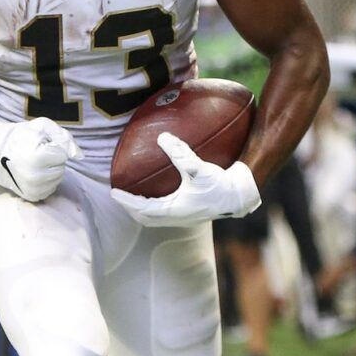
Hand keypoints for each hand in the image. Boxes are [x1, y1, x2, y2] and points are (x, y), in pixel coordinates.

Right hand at [0, 117, 79, 202]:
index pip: (62, 155)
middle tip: (35, 154)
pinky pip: (50, 189)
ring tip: (33, 163)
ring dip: (50, 171)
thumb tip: (80, 156)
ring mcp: (33, 189)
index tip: (38, 145)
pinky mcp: (31, 196)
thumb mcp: (42, 127)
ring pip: (57, 179)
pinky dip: (45, 181)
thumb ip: (64, 138)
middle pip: (61, 169)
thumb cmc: (20, 136)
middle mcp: (36, 177)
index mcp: (38, 159)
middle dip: (53, 160)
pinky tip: (33, 173)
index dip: (52, 147)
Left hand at [111, 133, 260, 226]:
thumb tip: (162, 136)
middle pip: (146, 218)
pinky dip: (158, 206)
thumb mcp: (199, 168)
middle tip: (120, 196)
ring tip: (137, 197)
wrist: (242, 196)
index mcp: (174, 211)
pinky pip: (168, 213)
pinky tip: (163, 191)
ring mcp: (186, 217)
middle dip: (131, 209)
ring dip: (144, 209)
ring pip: (157, 218)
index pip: (142, 208)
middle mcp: (178, 217)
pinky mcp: (193, 213)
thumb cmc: (221, 185)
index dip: (126, 201)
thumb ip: (180, 153)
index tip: (113, 192)